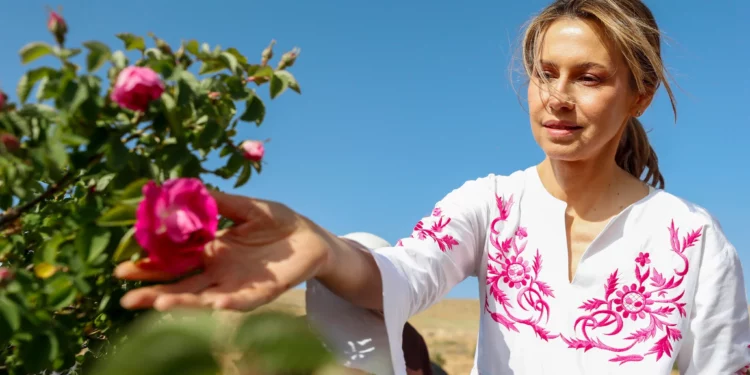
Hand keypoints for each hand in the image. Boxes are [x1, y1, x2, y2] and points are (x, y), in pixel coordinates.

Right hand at [115, 190, 332, 310]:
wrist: (310, 238)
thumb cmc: (278, 221)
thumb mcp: (246, 207)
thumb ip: (218, 202)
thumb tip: (185, 188)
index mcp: (208, 250)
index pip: (172, 261)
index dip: (149, 264)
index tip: (122, 266)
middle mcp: (216, 271)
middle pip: (179, 286)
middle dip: (153, 291)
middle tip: (126, 295)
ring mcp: (235, 285)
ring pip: (203, 298)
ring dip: (182, 303)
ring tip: (158, 304)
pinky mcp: (259, 294)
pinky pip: (240, 301)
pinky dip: (226, 303)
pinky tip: (213, 303)